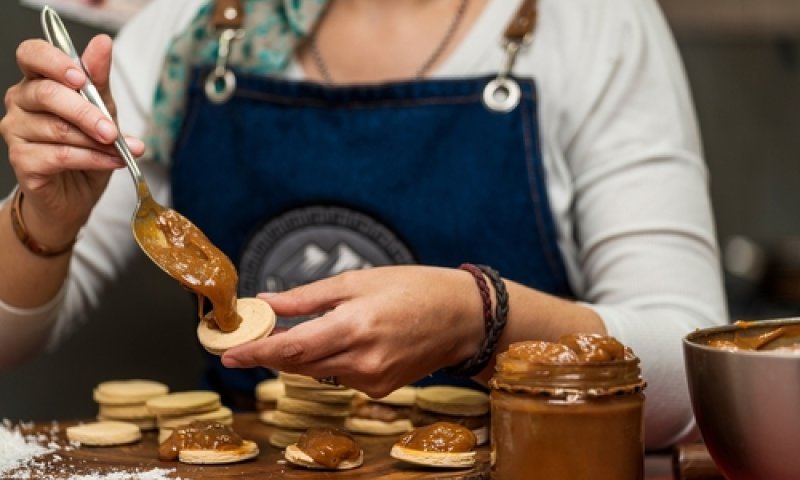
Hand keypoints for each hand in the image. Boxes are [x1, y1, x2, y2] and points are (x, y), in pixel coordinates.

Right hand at [0, 34, 143, 246]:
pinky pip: (60, 155)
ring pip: (58, 129)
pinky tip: (112, 162)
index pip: (32, 54)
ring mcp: (16, 131)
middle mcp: (20, 102)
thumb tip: (102, 44)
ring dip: (96, 142)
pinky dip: (93, 159)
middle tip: (112, 130)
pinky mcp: (22, 160)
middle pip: (47, 94)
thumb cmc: (88, 148)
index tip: (82, 78)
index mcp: (37, 81)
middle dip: (87, 112)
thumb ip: (100, 81)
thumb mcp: (102, 112)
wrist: (76, 195)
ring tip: (121, 150)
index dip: (55, 61)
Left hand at [222, 266, 485, 397]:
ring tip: (294, 333)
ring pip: (318, 372)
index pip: (292, 348)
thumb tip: (267, 302)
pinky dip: (330, 361)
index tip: (229, 356)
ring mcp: (373, 380)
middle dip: (272, 353)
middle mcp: (362, 360)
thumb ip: (308, 297)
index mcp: (355, 326)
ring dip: (300, 356)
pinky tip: (342, 342)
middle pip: (299, 365)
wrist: (462, 318)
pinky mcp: (380, 390)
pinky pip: (340, 377)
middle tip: (252, 338)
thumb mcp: (358, 281)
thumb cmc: (415, 289)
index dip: (257, 353)